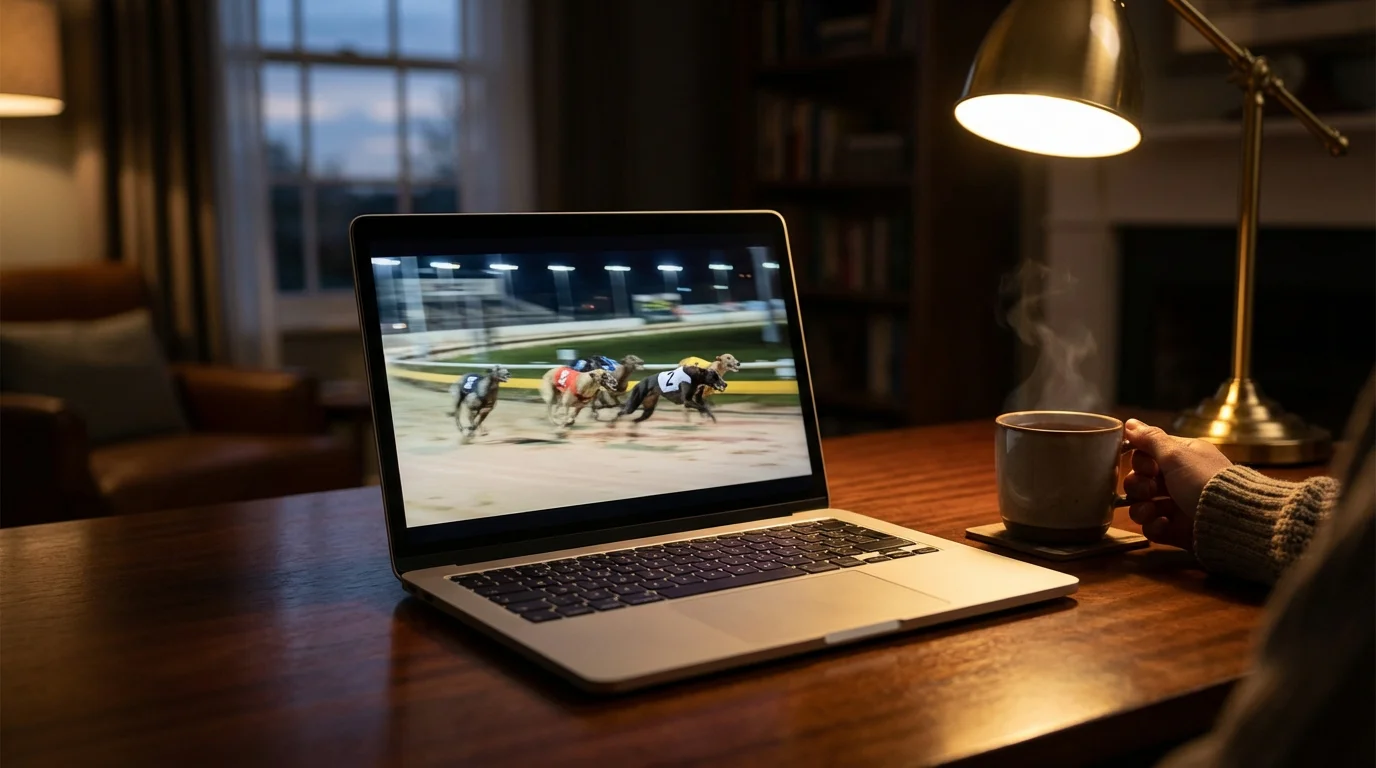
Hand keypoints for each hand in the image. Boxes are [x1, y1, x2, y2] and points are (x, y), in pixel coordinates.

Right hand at [1122, 419, 1233, 549]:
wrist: (1231, 519)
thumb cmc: (1204, 480)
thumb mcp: (1176, 455)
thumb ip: (1150, 439)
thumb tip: (1129, 422)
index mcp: (1183, 458)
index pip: (1147, 455)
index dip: (1140, 461)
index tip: (1148, 467)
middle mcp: (1179, 481)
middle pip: (1141, 481)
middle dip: (1138, 486)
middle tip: (1149, 490)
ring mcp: (1178, 507)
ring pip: (1143, 506)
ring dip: (1140, 508)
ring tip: (1150, 511)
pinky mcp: (1178, 530)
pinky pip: (1153, 528)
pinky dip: (1154, 526)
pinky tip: (1164, 523)